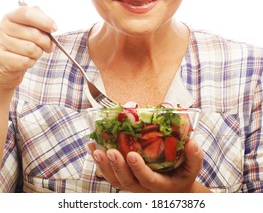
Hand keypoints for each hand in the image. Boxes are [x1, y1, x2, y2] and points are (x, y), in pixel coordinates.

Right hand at [0, 4, 56, 89]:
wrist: (8, 61)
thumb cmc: (21, 43)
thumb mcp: (29, 28)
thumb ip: (39, 21)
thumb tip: (51, 23)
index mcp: (11, 17)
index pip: (27, 14)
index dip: (44, 21)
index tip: (54, 28)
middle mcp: (4, 29)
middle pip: (34, 34)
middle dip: (46, 42)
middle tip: (47, 45)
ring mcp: (1, 44)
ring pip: (31, 49)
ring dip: (38, 53)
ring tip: (34, 52)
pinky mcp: (2, 59)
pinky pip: (26, 61)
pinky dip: (31, 62)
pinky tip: (27, 59)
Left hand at [88, 139, 203, 192]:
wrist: (175, 187)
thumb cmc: (183, 175)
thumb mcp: (193, 168)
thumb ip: (194, 157)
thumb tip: (192, 143)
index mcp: (161, 185)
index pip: (148, 180)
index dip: (139, 169)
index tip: (131, 154)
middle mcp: (144, 188)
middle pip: (127, 182)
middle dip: (117, 167)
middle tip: (110, 151)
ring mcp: (133, 185)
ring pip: (116, 180)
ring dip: (104, 165)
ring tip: (96, 149)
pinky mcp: (126, 179)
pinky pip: (111, 175)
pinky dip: (100, 164)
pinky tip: (94, 148)